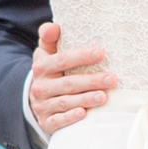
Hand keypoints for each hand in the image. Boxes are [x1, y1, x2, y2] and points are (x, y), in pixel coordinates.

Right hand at [29, 22, 113, 136]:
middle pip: (68, 83)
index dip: (81, 56)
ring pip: (65, 102)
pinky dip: (70, 118)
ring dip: (85, 99)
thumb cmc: (50, 73)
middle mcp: (40, 86)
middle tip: (112, 79)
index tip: (101, 53)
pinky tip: (84, 114)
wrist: (34, 101)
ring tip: (104, 97)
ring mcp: (42, 105)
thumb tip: (54, 26)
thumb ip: (49, 38)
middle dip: (91, 81)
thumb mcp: (47, 54)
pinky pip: (58, 121)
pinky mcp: (46, 122)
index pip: (62, 59)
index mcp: (41, 67)